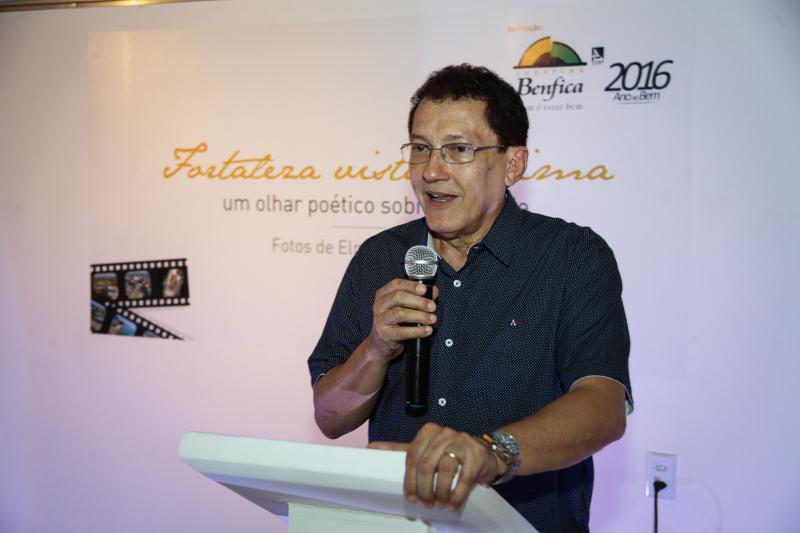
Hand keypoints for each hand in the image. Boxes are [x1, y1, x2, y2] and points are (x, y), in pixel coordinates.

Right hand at [365, 279, 437, 361]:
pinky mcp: (385, 334)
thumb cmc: (395, 321)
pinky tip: (427, 330)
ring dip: (420, 316)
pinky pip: (402, 332)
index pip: (396, 284)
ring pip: (400, 314)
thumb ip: (419, 297)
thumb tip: (433, 291)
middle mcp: (380, 305)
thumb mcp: (405, 306)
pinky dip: (417, 331)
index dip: (411, 286)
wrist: (382, 343)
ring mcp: (380, 320)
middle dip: (418, 301)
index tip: (424, 290)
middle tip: (432, 306)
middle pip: (398, 297)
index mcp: (383, 294)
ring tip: (432, 319)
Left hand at [370, 423, 506, 510]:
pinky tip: (452, 504)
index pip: (412, 455)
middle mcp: (445, 433)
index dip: (409, 480)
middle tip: (426, 503)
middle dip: (424, 489)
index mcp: (428, 431)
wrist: (485, 453)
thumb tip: (371, 448)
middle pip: (426, 464)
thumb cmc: (450, 453)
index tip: (410, 497)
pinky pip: (464, 477)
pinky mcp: (477, 454)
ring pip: (445, 469)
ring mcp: (462, 441)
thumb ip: (400, 449)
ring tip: (440, 504)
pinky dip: (457, 494)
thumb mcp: (425, 449)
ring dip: (440, 492)